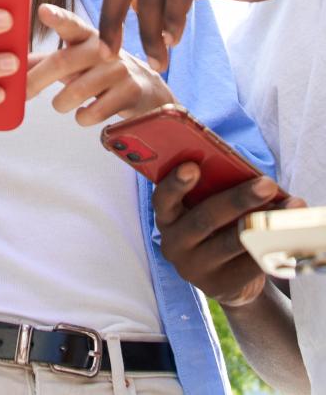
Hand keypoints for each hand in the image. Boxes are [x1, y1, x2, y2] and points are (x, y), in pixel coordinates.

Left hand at [26, 4, 173, 123]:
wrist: (146, 90)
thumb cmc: (98, 71)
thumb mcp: (74, 60)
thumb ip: (43, 61)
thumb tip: (8, 65)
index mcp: (86, 35)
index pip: (70, 23)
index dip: (57, 17)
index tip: (43, 10)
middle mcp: (104, 47)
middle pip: (62, 63)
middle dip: (37, 80)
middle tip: (24, 93)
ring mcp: (119, 69)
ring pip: (76, 92)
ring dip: (61, 103)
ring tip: (61, 104)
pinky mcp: (130, 92)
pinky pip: (93, 112)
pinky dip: (82, 117)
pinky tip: (85, 113)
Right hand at [153, 163, 304, 306]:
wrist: (225, 278)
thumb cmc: (215, 227)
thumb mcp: (204, 209)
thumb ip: (213, 192)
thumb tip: (251, 176)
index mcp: (167, 218)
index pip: (162, 199)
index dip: (175, 183)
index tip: (193, 167)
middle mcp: (174, 244)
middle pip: (205, 219)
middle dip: (238, 199)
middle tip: (267, 184)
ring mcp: (195, 269)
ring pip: (232, 243)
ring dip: (264, 223)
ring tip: (290, 208)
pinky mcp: (220, 287)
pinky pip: (249, 264)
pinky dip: (272, 247)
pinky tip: (291, 235)